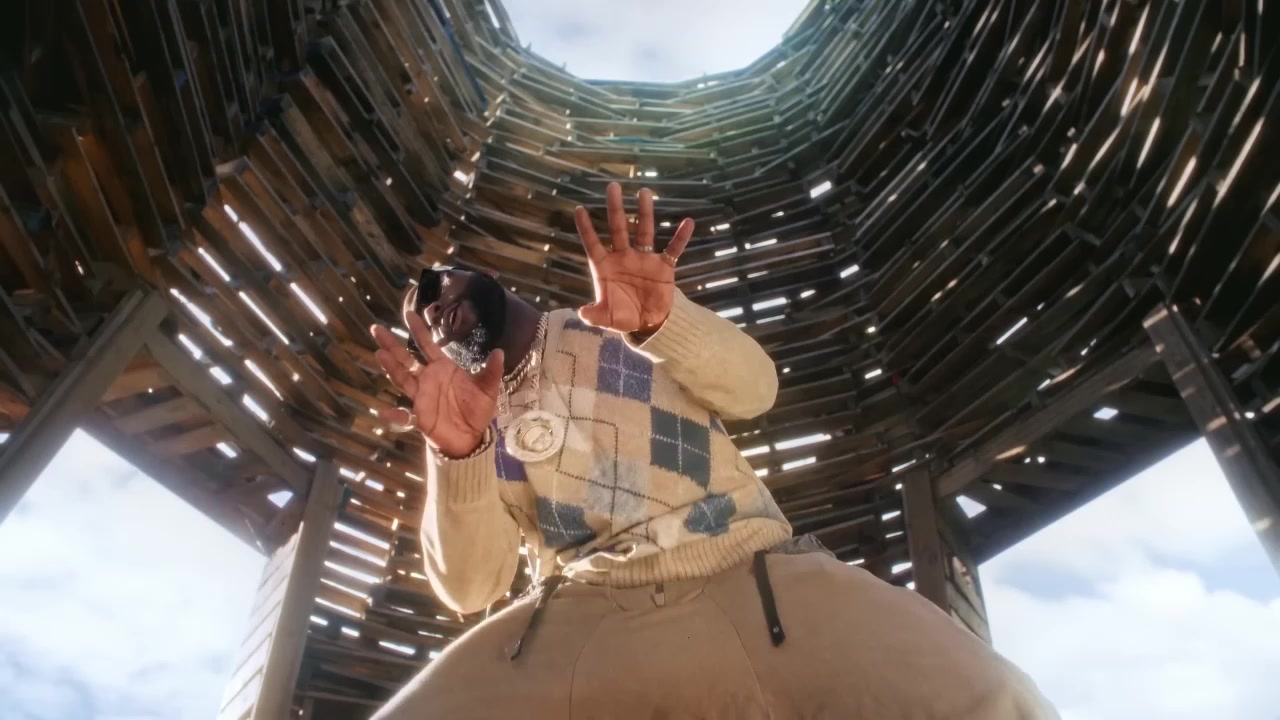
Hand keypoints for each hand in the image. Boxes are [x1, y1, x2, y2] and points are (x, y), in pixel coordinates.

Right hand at [370, 307, 503, 457]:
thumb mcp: (488, 390)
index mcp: (443, 368)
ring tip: (380, 354)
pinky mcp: (419, 417)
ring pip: (402, 379)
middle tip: (377, 329)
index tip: (409, 313)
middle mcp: (427, 379)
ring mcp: (421, 397)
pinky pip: (405, 417)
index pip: (428, 346)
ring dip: (391, 368)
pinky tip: (384, 413)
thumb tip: (499, 351)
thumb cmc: (477, 410)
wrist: (472, 437)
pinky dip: (395, 416)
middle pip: (406, 359)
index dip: (419, 330)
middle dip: (392, 344)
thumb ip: (491, 372)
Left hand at [573, 182, 694, 333]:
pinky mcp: (663, 267)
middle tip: (613, 186)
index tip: (579, 210)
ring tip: (644, 192)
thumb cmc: (623, 316)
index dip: (587, 228)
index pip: (594, 244)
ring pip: (644, 231)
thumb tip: (582, 313)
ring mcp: (644, 259)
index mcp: (606, 267)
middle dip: (615, 208)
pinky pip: (673, 249)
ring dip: (644, 213)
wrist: (648, 323)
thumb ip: (594, 315)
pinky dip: (680, 237)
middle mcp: (624, 257)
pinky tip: (687, 223)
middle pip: (618, 228)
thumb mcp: (607, 318)